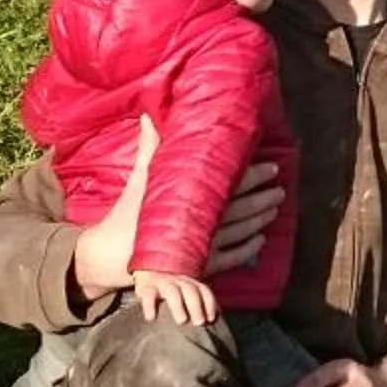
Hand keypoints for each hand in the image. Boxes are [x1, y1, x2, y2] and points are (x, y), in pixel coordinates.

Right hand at [71, 118, 284, 299]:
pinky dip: (247, 250)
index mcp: (181, 201)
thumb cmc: (123, 216)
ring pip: (238, 233)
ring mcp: (197, 250)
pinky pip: (229, 259)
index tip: (270, 166)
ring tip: (275, 207)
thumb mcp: (138, 182)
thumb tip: (149, 116)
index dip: (251, 176)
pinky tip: (260, 240)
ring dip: (259, 220)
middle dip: (261, 197)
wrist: (106, 258)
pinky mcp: (195, 269)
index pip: (225, 186)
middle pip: (237, 210)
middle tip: (281, 187)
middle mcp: (193, 225)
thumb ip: (150, 150)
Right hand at [133, 269, 218, 324]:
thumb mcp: (185, 291)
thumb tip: (213, 321)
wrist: (148, 269)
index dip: (209, 304)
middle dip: (196, 306)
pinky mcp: (146, 288)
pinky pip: (148, 295)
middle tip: (199, 323)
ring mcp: (163, 283)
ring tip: (182, 321)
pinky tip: (151, 318)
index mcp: (191, 283)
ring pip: (172, 292)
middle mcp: (179, 281)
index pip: (203, 290)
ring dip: (178, 307)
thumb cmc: (172, 289)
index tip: (211, 319)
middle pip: (190, 291)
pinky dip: (149, 306)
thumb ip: (198, 303)